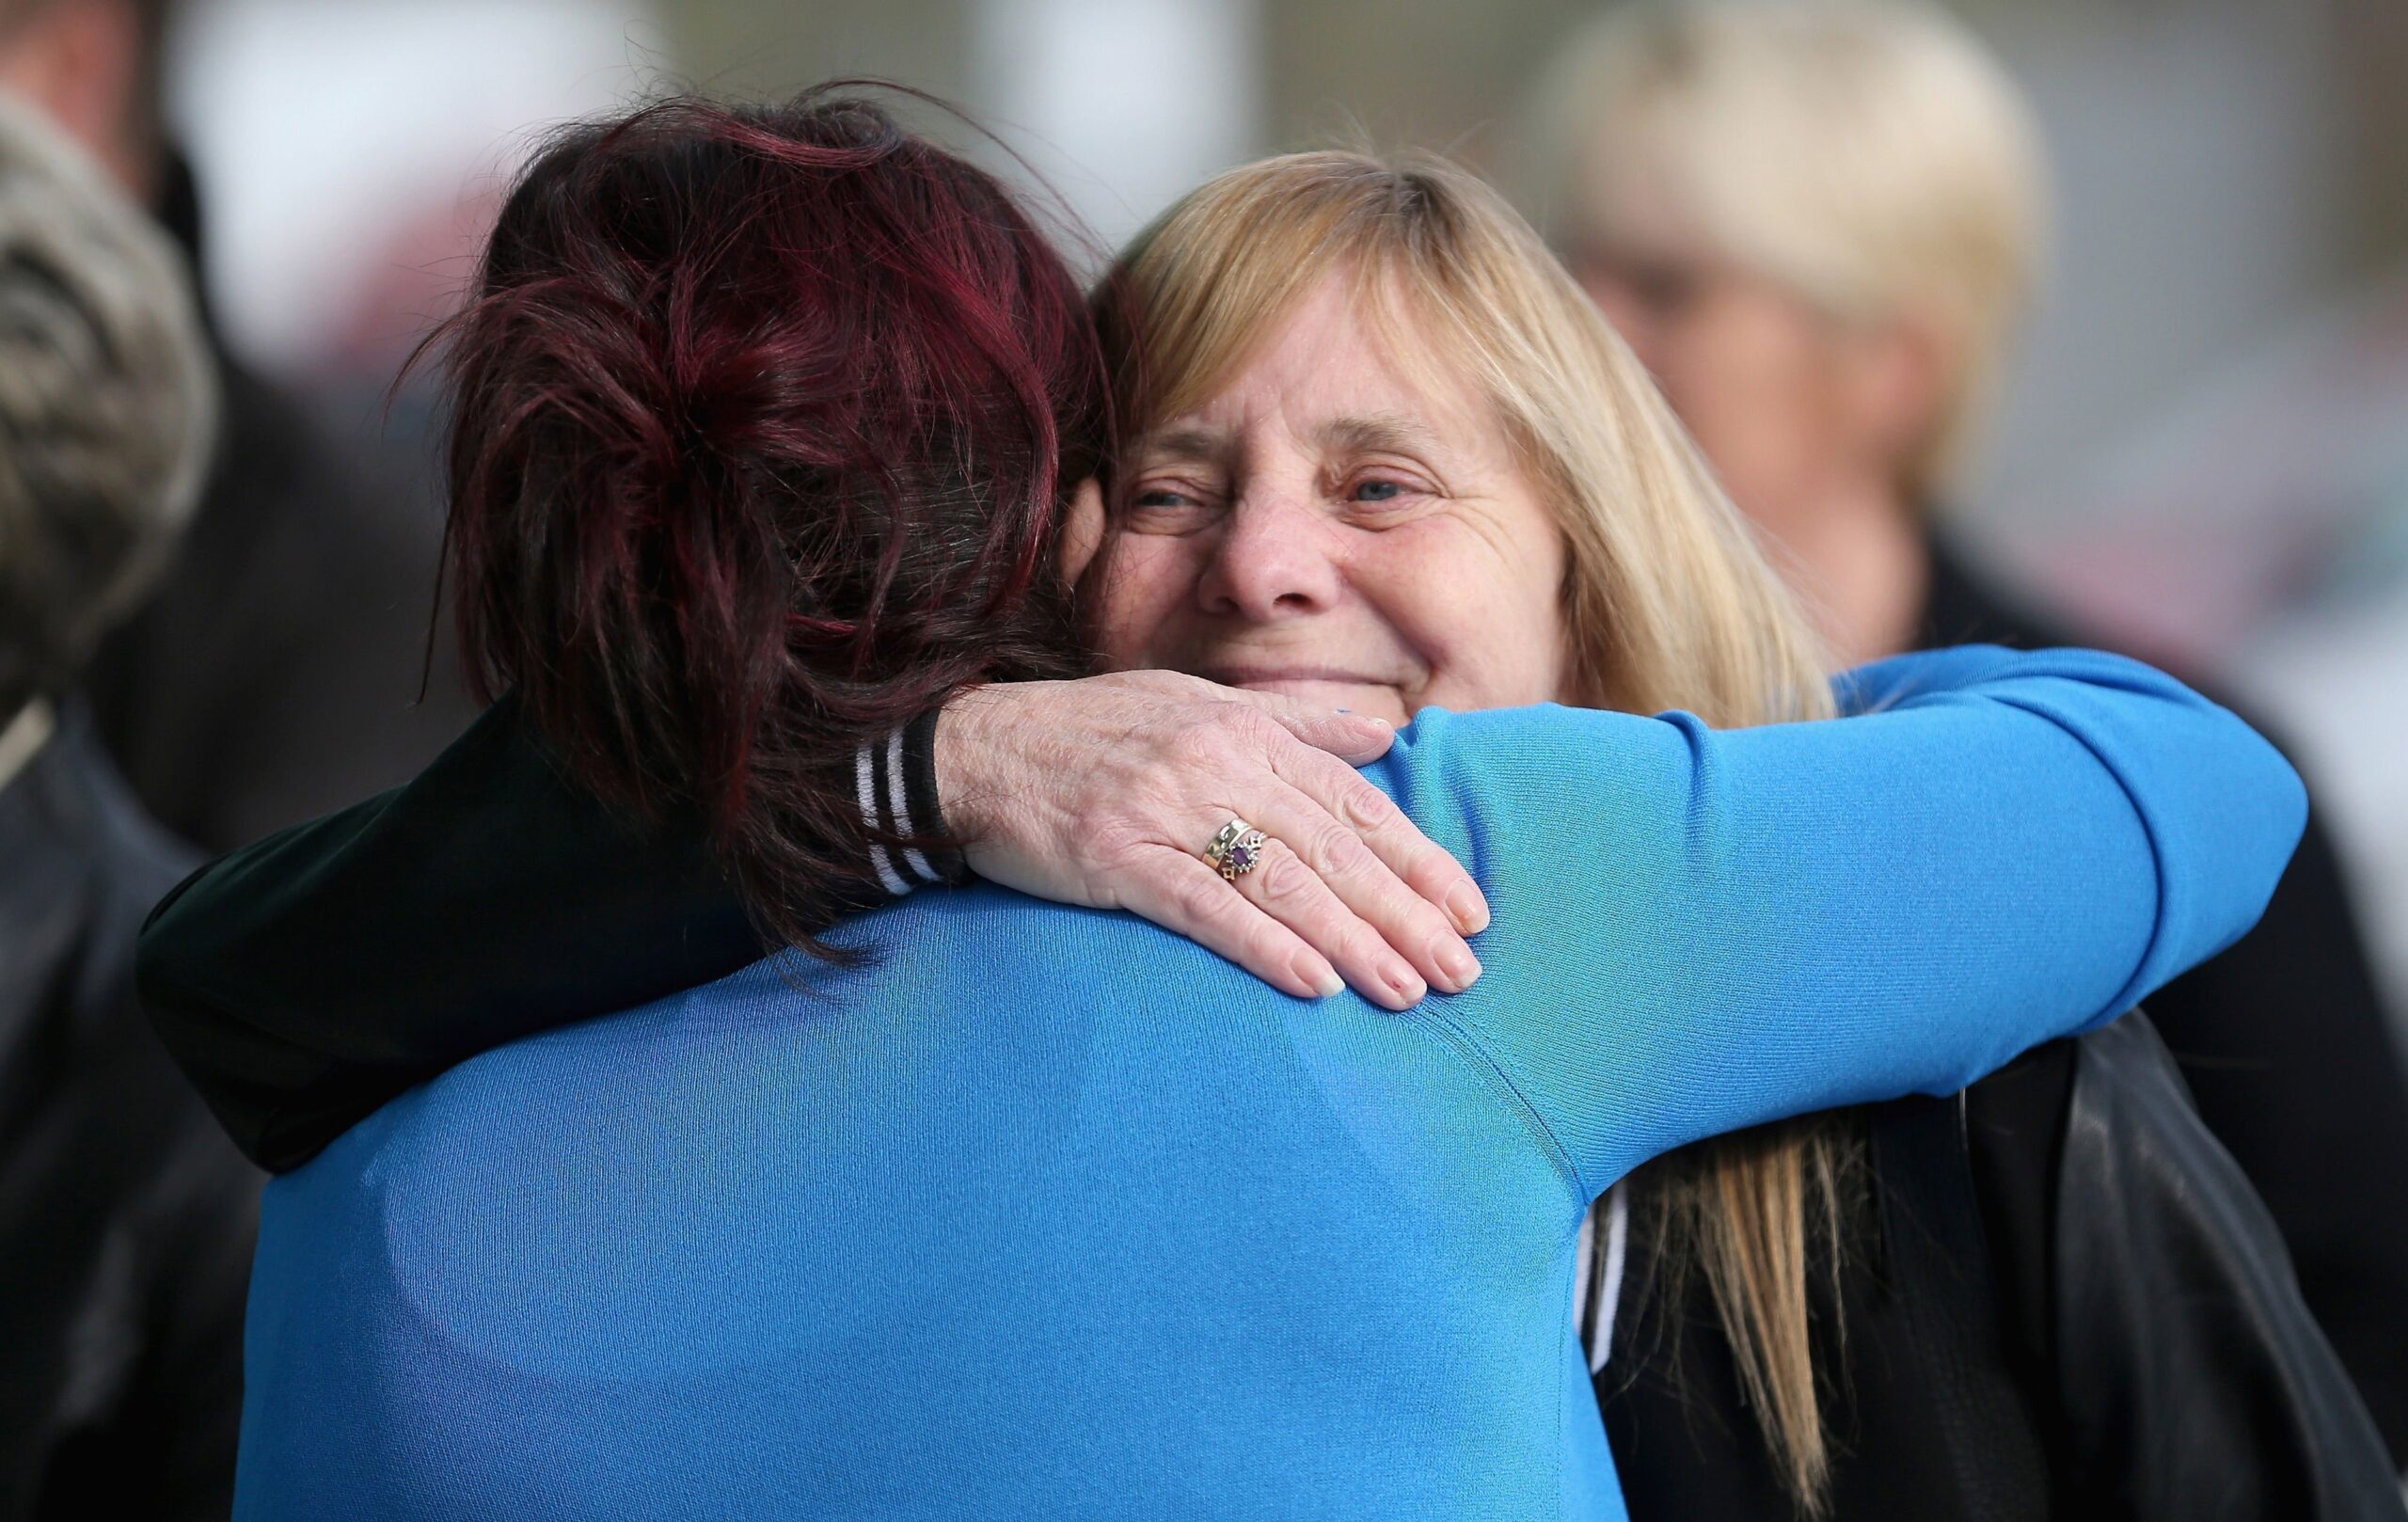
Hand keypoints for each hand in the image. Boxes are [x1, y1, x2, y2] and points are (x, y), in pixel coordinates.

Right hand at [934, 671, 1488, 1010]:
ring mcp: (1164, 807)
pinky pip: (1203, 905)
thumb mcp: (1197, 705)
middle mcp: (1214, 762)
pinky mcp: (1115, 855)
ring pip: (1280, 879)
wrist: (976, 751)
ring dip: (1352, 939)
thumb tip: (1385, 736)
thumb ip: (1295, 726)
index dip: (1418, 859)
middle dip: (1404, 912)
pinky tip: (1314, 983)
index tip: (1471, 911)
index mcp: (1244, 731)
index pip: (1354, 803)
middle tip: (1461, 970)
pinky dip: (1264, 945)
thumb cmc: (1094, 733)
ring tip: (1406, 989)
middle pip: (1331, 847)